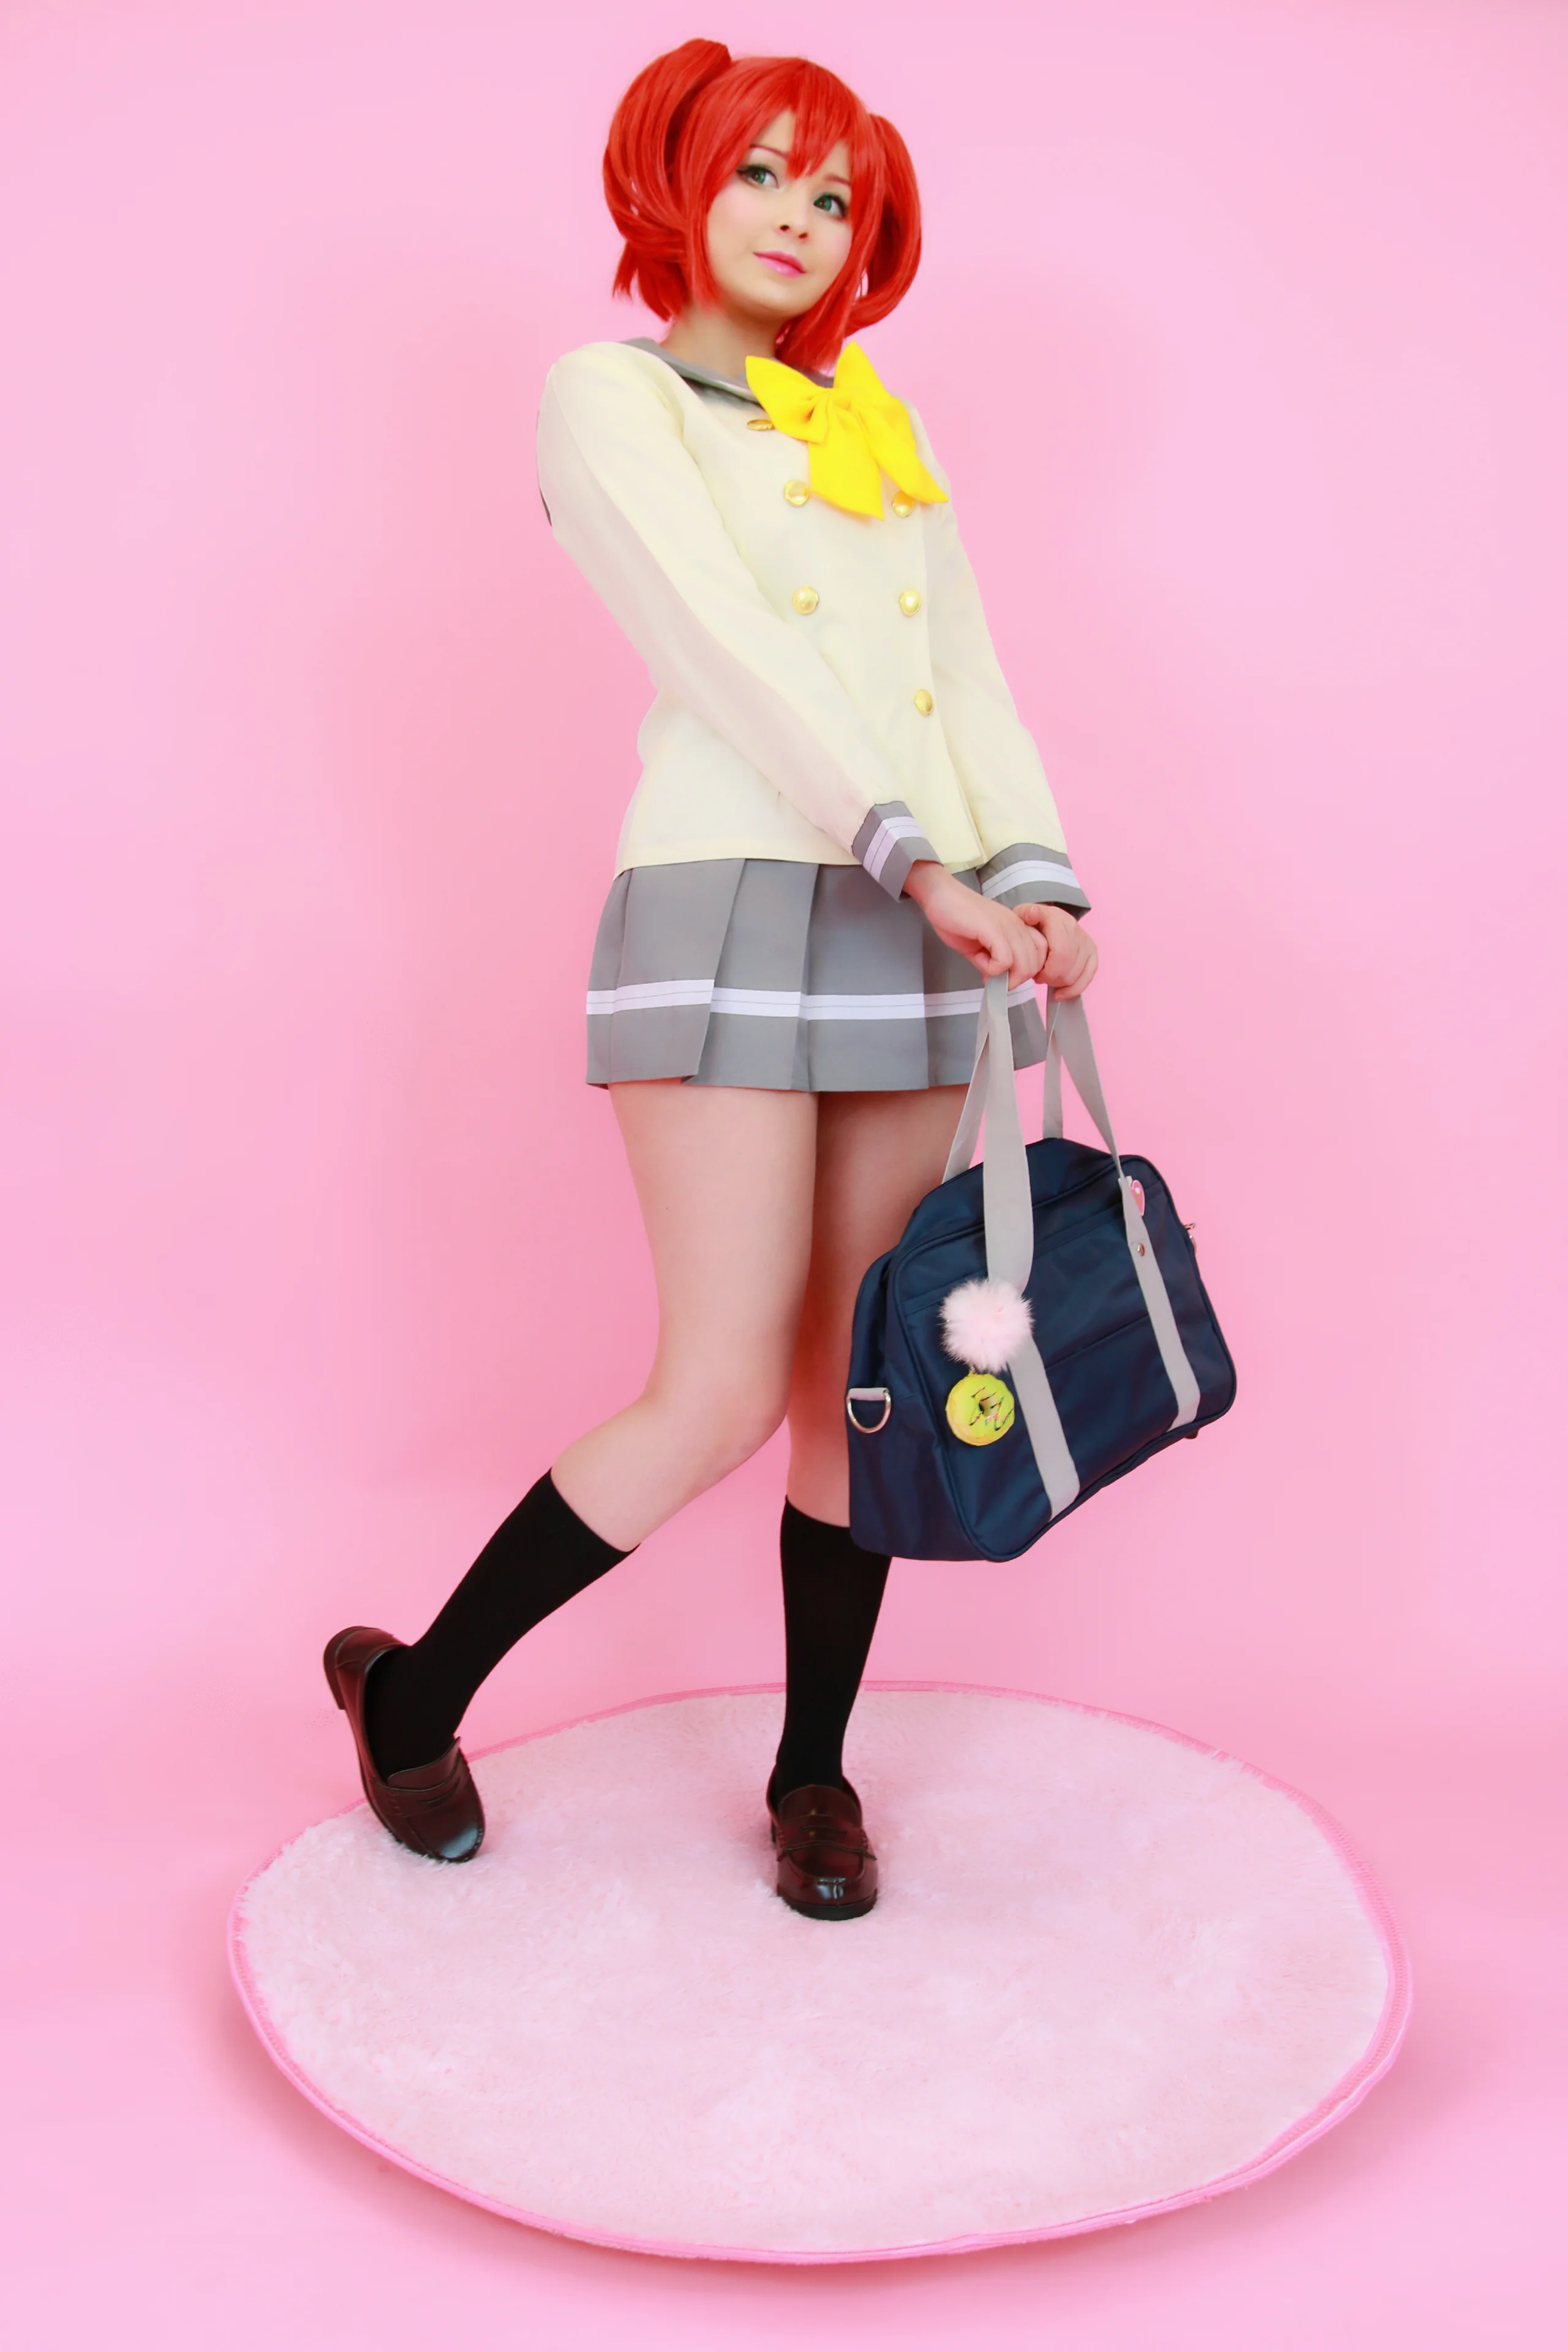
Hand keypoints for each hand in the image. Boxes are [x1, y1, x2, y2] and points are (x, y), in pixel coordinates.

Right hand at [902, 863, 1046, 984]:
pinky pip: (1005, 960)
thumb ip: (991, 960)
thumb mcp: (978, 945)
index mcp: (1016, 926)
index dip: (1026, 970)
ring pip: (1024, 964)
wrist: (940, 896)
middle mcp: (1017, 925)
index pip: (1041, 952)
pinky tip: (981, 965)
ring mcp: (1007, 926)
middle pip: (1035, 963)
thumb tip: (996, 980)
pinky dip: (993, 969)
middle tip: (996, 980)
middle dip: (1016, 979)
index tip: (1006, 976)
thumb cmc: (955, 917)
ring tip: (988, 973)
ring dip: (1007, 977)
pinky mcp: (993, 929)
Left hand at [1015, 902, 1097, 997]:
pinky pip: (1088, 976)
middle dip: (1052, 979)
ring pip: (1077, 974)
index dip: (1048, 971)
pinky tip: (1060, 992)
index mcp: (1059, 920)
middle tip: (1039, 978)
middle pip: (1068, 967)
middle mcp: (1075, 929)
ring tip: (1047, 978)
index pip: (1061, 954)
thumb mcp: (1022, 915)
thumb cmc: (1031, 923)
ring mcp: (1086, 941)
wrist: (1046, 920)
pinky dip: (1074, 989)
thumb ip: (1025, 914)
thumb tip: (1033, 914)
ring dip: (1060, 983)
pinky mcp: (1092, 952)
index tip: (1035, 975)